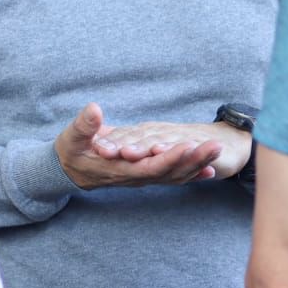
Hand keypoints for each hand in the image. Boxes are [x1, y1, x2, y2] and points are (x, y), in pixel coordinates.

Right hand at [55, 103, 222, 189]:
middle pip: (170, 173)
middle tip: (216, 146)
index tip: (188, 145)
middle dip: (194, 160)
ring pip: (175, 175)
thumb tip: (94, 109)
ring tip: (218, 151)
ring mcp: (142, 177)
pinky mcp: (146, 173)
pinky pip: (172, 176)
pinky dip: (191, 173)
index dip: (170, 158)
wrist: (69, 169)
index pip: (150, 166)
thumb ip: (83, 125)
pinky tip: (209, 168)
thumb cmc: (70, 151)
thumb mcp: (71, 137)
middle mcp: (135, 177)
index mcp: (119, 169)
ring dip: (197, 164)